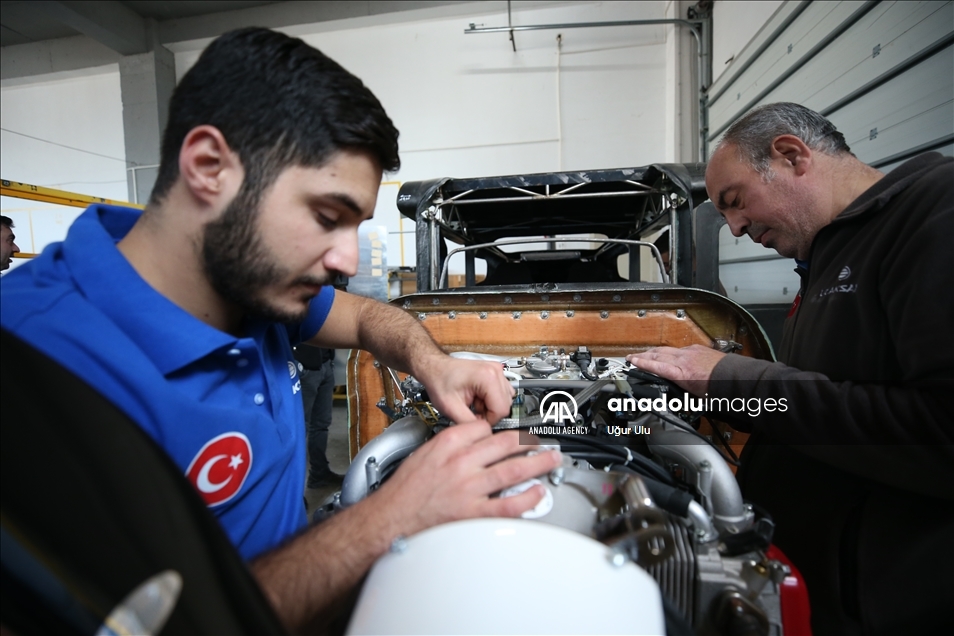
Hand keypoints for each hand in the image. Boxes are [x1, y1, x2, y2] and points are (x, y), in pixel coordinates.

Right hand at [374, 422, 561, 536]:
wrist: (391, 517)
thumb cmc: (404, 490)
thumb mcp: (424, 453)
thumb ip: (450, 445)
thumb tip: (473, 441)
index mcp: (447, 444)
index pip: (482, 429)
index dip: (500, 430)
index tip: (511, 434)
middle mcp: (461, 463)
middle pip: (504, 444)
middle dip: (528, 441)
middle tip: (542, 441)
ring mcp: (469, 488)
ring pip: (512, 470)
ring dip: (537, 462)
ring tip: (551, 458)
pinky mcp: (473, 513)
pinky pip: (507, 505)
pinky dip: (526, 498)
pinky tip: (538, 492)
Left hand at [415, 356, 514, 424]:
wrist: (435, 369)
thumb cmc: (439, 382)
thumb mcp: (450, 408)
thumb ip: (469, 423)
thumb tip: (482, 433)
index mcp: (488, 377)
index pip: (502, 410)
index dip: (489, 420)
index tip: (475, 420)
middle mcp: (495, 371)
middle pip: (505, 405)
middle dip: (489, 414)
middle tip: (472, 411)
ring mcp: (496, 371)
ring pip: (505, 400)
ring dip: (490, 407)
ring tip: (473, 404)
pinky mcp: (495, 374)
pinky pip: (502, 394)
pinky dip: (491, 401)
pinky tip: (477, 399)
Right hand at [626, 344, 725, 394]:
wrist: (734, 377)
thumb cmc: (718, 388)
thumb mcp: (695, 396)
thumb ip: (682, 392)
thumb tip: (675, 396)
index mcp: (681, 373)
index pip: (656, 366)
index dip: (642, 363)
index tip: (631, 361)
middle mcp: (683, 360)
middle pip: (658, 355)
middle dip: (644, 355)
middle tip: (633, 357)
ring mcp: (690, 352)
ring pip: (667, 350)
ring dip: (654, 352)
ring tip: (646, 353)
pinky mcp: (698, 349)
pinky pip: (679, 348)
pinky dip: (670, 351)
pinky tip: (668, 352)